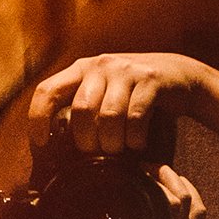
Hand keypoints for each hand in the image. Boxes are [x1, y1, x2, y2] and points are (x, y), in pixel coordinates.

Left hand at [29, 52, 205, 155]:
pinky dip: (134, 138)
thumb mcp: (103, 95)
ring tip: (118, 151)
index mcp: (81, 70)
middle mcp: (101, 65)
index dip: (38, 118)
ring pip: (109, 115)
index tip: (41, 143)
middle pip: (82, 109)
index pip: (48, 90)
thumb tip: (55, 149)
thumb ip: (83, 112)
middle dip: (87, 140)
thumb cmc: (133, 95)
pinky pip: (135, 116)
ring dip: (112, 142)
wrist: (179, 76)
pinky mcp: (151, 79)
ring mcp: (126, 70)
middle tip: (96, 154)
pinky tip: (137, 143)